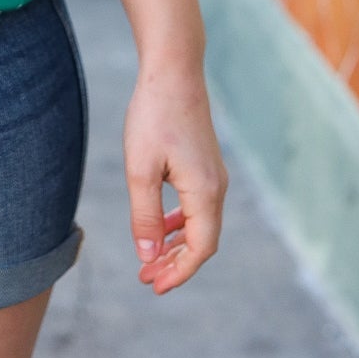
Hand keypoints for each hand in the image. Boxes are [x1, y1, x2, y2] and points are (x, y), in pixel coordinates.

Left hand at [123, 63, 227, 293]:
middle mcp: (217, 187)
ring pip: (200, 224)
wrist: (173, 71)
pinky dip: (180, 223)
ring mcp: (214, 175)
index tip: (153, 286)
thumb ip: (145, 216)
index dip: (179, 273)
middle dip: (175, 264)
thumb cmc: (153, 116)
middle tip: (146, 278)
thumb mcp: (140, 169)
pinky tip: (160, 226)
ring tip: (150, 259)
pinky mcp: (206, 164)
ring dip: (177, 245)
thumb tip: (148, 255)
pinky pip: (197, 206)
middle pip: (202, 241)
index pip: (200, 249)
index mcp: (205, 192)